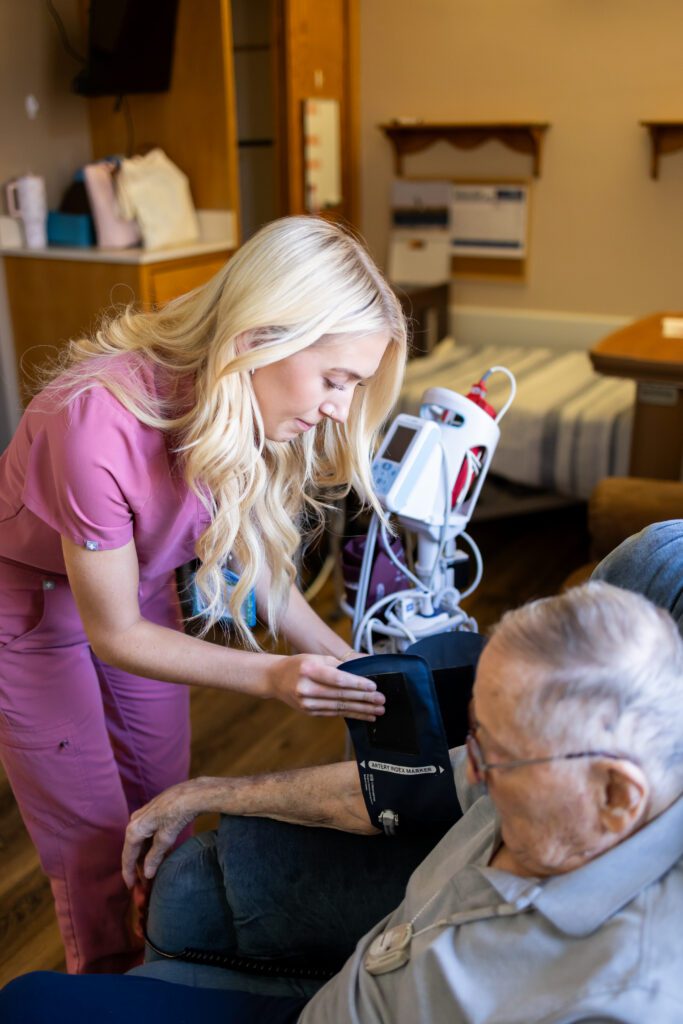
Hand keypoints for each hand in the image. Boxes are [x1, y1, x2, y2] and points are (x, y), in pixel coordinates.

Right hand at [122, 779, 208, 887]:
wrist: (191, 792)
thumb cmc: (177, 814)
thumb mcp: (166, 838)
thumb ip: (154, 857)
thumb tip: (147, 873)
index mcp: (134, 829)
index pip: (128, 856)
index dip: (129, 873)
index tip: (131, 887)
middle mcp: (134, 821)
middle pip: (134, 849)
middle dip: (139, 867)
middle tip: (145, 884)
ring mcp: (143, 815)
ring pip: (142, 841)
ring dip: (147, 857)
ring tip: (153, 872)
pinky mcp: (153, 811)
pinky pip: (148, 833)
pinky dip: (153, 846)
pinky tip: (162, 855)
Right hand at [267, 653, 384, 720]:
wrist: (276, 679)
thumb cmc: (299, 664)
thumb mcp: (316, 657)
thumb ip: (337, 665)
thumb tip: (360, 675)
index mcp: (309, 670)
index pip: (338, 679)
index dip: (357, 684)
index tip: (373, 686)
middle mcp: (306, 688)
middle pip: (341, 695)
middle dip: (364, 699)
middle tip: (381, 700)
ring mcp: (307, 703)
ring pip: (340, 707)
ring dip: (361, 710)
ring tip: (378, 711)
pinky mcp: (310, 712)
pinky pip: (335, 713)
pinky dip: (351, 715)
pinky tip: (365, 716)